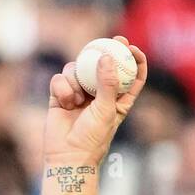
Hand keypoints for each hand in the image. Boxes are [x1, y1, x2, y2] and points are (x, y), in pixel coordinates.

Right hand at [44, 36, 147, 166]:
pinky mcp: (60, 94)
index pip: (131, 77)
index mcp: (118, 101)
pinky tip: (65, 102)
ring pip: (77, 69)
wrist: (67, 155)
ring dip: (76, 79)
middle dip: (107, 50)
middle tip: (112, 40)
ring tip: (77, 99)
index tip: (132, 48)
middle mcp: (99, 94)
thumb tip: (106, 57)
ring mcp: (79, 93)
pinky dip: (63, 87)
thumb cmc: (92, 138)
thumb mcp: (106, 111)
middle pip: (104, 65)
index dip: (134, 61)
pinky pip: (60, 78)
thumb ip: (107, 84)